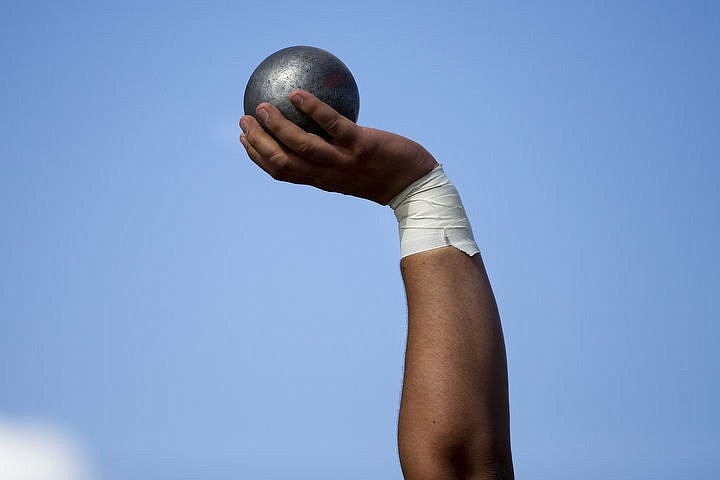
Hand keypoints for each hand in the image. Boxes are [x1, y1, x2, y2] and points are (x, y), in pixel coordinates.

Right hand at [239, 90, 437, 204]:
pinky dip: (312, 109)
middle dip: (258, 143)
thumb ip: (331, 156)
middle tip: (245, 120)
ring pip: (301, 145)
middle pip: (282, 161)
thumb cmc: (382, 175)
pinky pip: (332, 124)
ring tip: (262, 107)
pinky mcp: (360, 145)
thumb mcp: (350, 171)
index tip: (244, 140)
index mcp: (321, 180)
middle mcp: (327, 174)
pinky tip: (297, 94)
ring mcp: (342, 160)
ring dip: (277, 127)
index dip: (258, 157)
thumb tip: (316, 130)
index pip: (281, 172)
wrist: (413, 185)